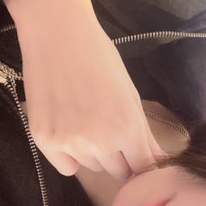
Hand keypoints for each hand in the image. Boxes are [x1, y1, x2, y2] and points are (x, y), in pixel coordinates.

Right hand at [2, 0, 164, 179]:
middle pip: (117, 171)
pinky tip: (66, 129)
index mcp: (127, 129)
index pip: (142, 169)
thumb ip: (144, 135)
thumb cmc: (101, 60)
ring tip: (83, 120)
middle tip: (105, 128)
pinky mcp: (45, 141)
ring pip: (92, 167)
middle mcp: (100, 142)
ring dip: (92, 154)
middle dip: (117, 157)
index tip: (134, 154)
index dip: (139, 162)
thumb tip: (159, 162)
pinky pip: (66, 167)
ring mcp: (71, 143)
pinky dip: (68, 156)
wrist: (58, 34)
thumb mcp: (130, 96)